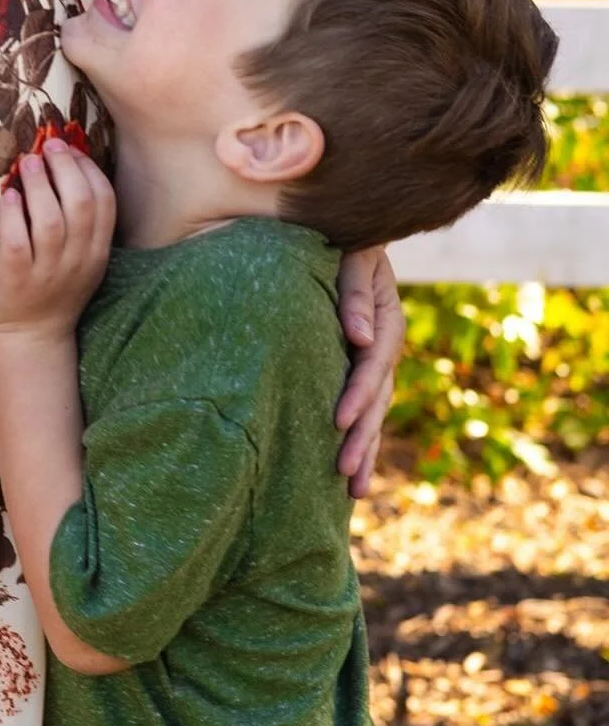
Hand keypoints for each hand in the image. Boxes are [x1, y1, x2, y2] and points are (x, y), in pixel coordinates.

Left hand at [0, 142, 116, 341]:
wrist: (32, 338)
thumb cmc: (55, 288)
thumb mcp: (82, 259)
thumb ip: (81, 222)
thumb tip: (67, 165)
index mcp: (97, 252)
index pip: (104, 201)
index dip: (88, 168)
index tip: (71, 148)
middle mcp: (77, 260)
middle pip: (80, 204)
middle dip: (65, 167)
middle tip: (48, 145)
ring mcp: (47, 272)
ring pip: (50, 221)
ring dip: (38, 185)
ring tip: (27, 162)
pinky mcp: (16, 281)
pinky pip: (17, 243)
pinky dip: (13, 215)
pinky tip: (7, 196)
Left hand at [334, 244, 404, 497]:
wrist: (351, 237)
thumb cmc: (347, 244)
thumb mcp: (354, 258)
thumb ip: (354, 295)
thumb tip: (360, 338)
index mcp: (386, 321)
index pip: (371, 365)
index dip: (357, 394)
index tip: (339, 421)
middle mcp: (385, 347)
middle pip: (377, 399)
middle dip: (363, 437)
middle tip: (345, 472)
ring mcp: (377, 361)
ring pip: (376, 412)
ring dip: (366, 449)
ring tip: (353, 488)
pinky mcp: (362, 369)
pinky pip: (366, 409)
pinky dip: (362, 439)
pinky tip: (353, 472)